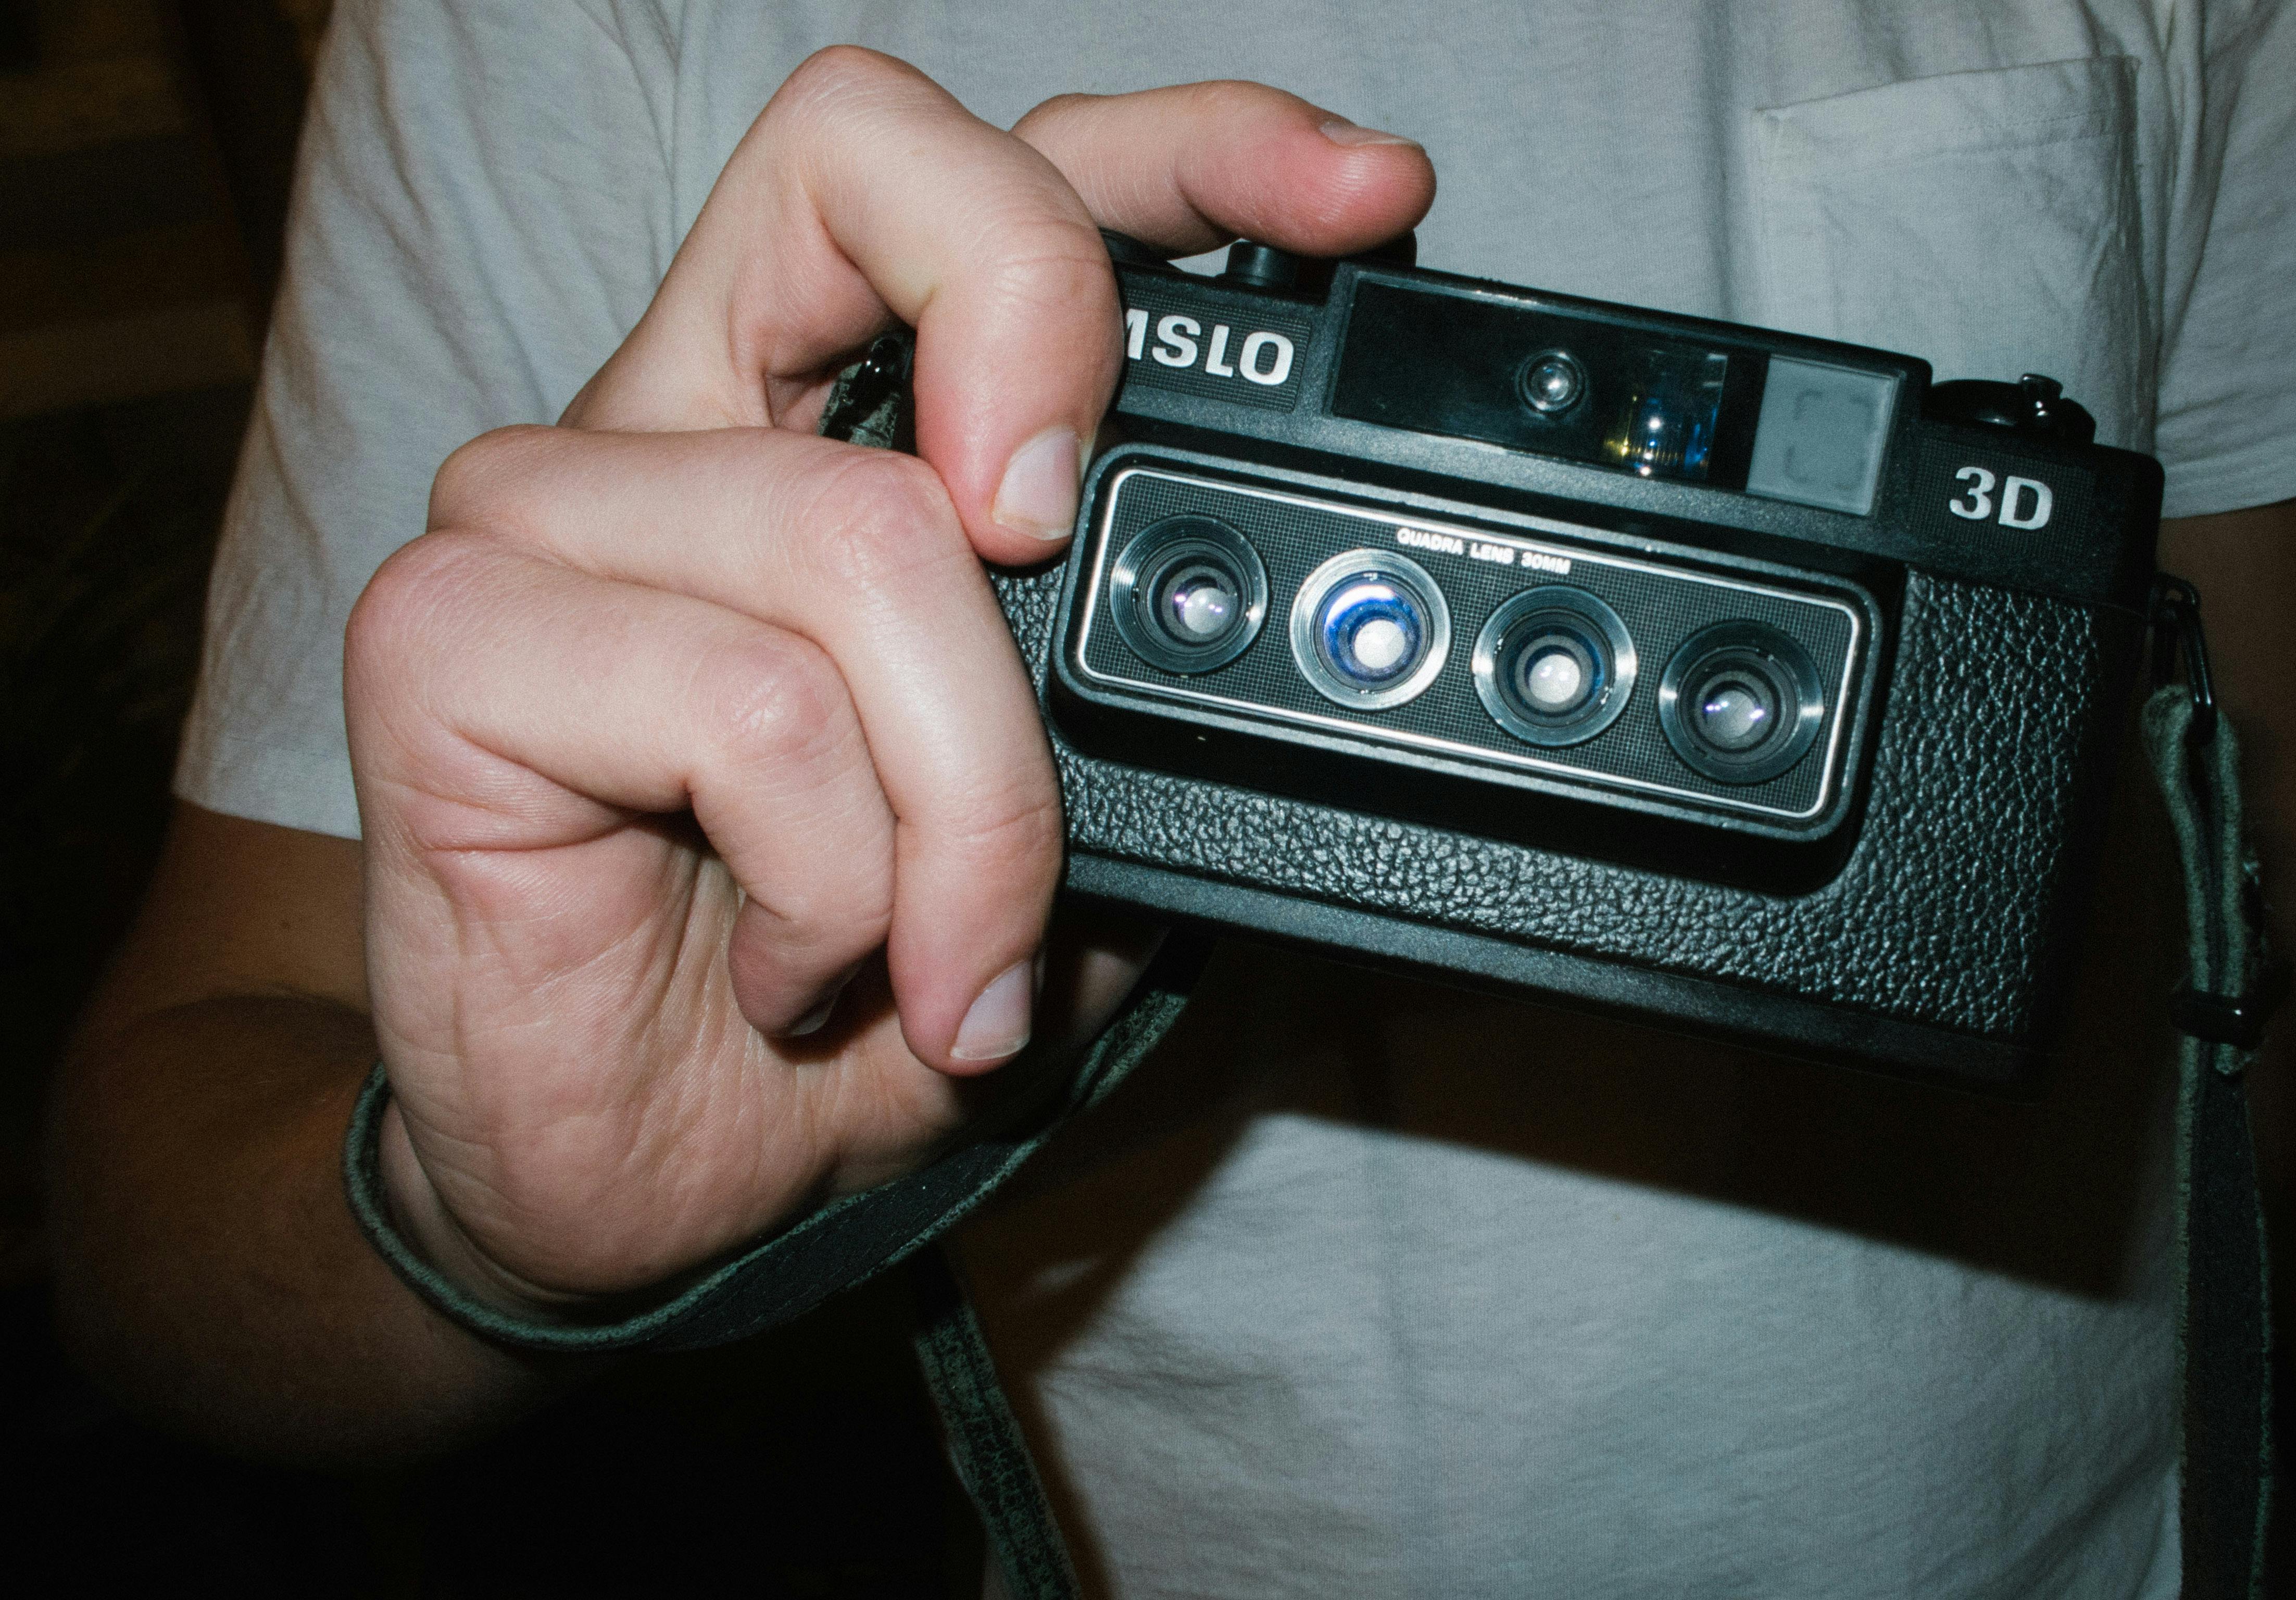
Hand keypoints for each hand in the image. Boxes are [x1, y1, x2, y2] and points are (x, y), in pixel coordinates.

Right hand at [342, 52, 1433, 1315]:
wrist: (650, 1178)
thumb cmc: (852, 986)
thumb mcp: (1074, 822)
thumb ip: (1150, 682)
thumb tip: (1327, 608)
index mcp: (833, 415)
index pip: (985, 171)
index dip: (1182, 144)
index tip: (1358, 194)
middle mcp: (684, 417)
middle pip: (869, 167)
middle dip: (1049, 329)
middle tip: (1060, 538)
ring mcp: (546, 513)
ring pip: (865, 535)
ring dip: (971, 808)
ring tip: (949, 956)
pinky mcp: (446, 639)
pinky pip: (746, 700)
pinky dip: (839, 881)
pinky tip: (802, 968)